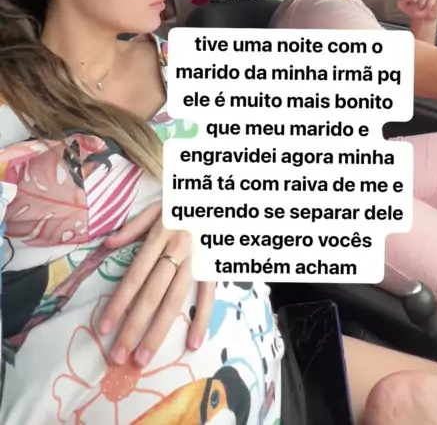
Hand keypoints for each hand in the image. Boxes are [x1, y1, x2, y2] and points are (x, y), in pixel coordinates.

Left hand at [99, 203, 214, 366]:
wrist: (217, 195)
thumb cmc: (183, 202)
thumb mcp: (157, 206)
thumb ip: (133, 226)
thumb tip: (108, 243)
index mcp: (161, 234)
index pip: (135, 275)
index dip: (119, 302)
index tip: (104, 328)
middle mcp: (179, 249)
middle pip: (153, 293)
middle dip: (134, 326)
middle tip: (118, 356)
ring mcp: (198, 259)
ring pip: (176, 299)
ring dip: (159, 331)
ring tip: (143, 358)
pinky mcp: (215, 266)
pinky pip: (208, 294)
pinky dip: (202, 318)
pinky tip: (192, 343)